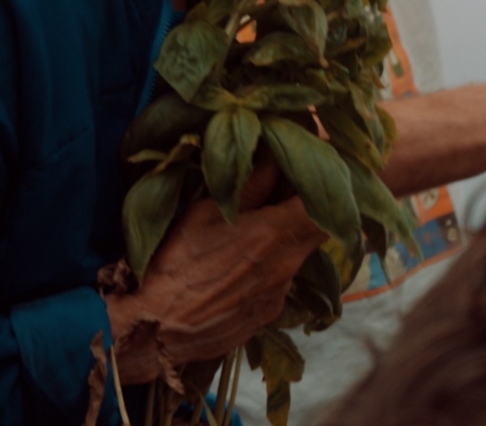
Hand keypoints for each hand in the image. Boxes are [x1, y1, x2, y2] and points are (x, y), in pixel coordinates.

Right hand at [103, 162, 325, 384]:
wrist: (158, 331)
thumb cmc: (176, 263)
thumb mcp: (205, 213)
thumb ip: (248, 185)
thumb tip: (273, 154)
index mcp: (274, 234)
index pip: (327, 207)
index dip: (328, 187)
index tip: (315, 173)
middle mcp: (286, 266)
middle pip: (319, 232)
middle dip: (309, 211)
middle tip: (286, 195)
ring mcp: (280, 295)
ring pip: (298, 257)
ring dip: (285, 240)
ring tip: (250, 234)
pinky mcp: (268, 315)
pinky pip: (280, 282)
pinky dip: (269, 268)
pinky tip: (237, 268)